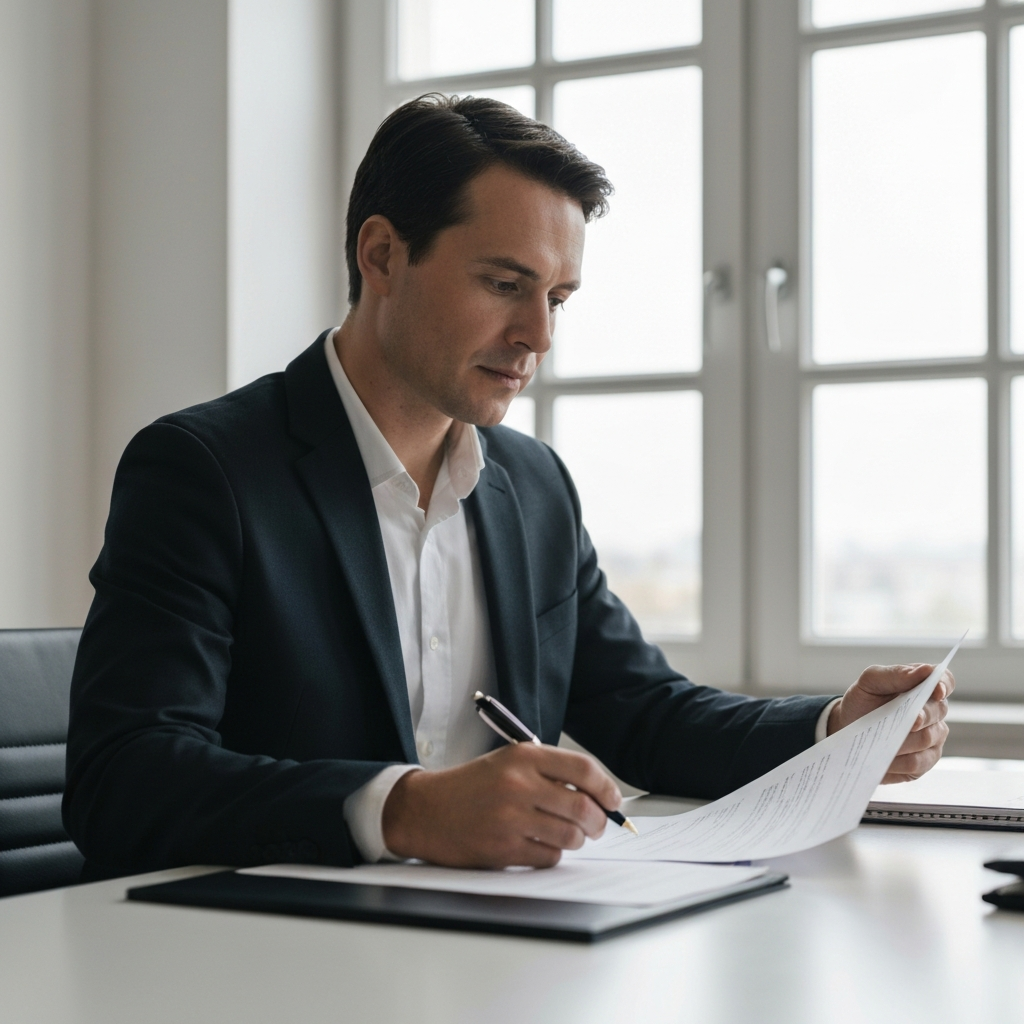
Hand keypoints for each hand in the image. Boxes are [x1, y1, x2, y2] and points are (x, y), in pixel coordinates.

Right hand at [381, 743, 621, 868]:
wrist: (426, 809)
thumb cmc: (472, 786)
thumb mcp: (508, 763)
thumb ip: (549, 773)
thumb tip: (598, 796)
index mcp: (523, 757)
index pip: (582, 768)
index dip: (606, 787)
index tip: (614, 800)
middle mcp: (518, 785)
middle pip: (583, 806)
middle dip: (599, 821)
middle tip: (598, 825)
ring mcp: (510, 819)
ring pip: (571, 835)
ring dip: (577, 839)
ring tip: (569, 835)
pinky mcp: (503, 849)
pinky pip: (549, 857)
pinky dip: (553, 855)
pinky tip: (540, 845)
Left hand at [827, 663, 954, 783]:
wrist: (847, 729)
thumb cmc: (862, 701)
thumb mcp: (870, 682)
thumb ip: (896, 674)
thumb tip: (925, 670)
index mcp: (922, 686)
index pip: (945, 681)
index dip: (944, 685)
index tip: (936, 691)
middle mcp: (933, 711)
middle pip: (939, 711)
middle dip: (922, 716)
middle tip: (907, 722)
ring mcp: (932, 737)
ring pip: (928, 738)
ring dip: (905, 740)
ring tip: (883, 741)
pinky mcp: (924, 760)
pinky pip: (919, 762)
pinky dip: (899, 761)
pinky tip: (885, 758)